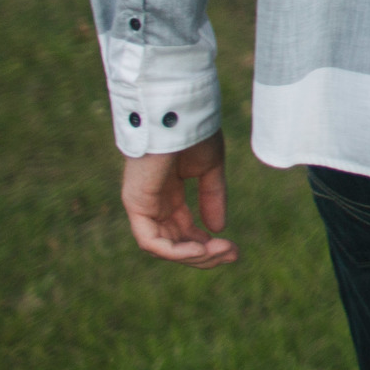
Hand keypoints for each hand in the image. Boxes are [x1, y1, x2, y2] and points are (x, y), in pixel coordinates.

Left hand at [121, 133, 237, 267]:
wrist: (179, 114)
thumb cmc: (194, 133)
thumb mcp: (209, 169)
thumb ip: (212, 197)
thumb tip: (217, 229)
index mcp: (168, 195)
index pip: (183, 232)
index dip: (207, 245)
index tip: (233, 248)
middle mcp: (153, 203)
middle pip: (174, 244)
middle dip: (205, 254)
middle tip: (233, 253)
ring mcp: (142, 205)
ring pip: (163, 247)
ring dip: (194, 255)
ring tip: (220, 251)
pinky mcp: (136, 204)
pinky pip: (150, 241)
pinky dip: (174, 251)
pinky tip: (200, 248)